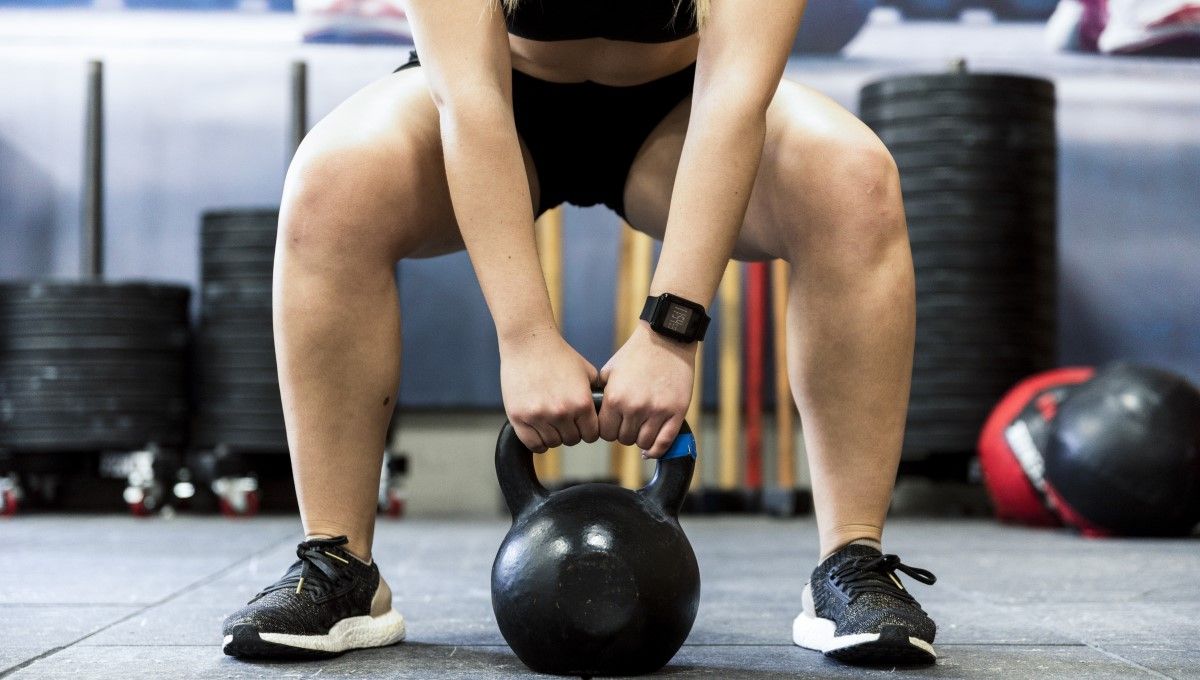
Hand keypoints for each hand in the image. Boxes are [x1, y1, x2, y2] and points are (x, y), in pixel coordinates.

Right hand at [500, 326, 600, 452]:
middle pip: (572, 440)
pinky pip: (532, 443)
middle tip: (565, 421)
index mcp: (581, 403)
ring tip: (551, 423)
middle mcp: (561, 412)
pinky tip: (539, 431)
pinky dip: (537, 441)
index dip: (588, 430)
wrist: (529, 342)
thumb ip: (597, 393)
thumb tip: (606, 411)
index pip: (591, 434)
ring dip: (554, 435)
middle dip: (571, 432)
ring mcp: (538, 416)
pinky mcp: (519, 416)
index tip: (582, 426)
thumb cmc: (558, 355)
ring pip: (552, 443)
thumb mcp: (587, 371)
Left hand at [598, 322, 695, 457]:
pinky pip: (664, 442)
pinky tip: (652, 448)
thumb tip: (592, 415)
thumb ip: (601, 395)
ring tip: (641, 428)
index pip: (605, 432)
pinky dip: (657, 449)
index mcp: (615, 398)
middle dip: (624, 433)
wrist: (666, 340)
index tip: (613, 425)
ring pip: (643, 443)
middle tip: (629, 423)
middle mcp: (635, 407)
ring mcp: (657, 411)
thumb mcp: (609, 371)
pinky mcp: (676, 412)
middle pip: (623, 439)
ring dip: (641, 439)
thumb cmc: (636, 354)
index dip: (608, 430)